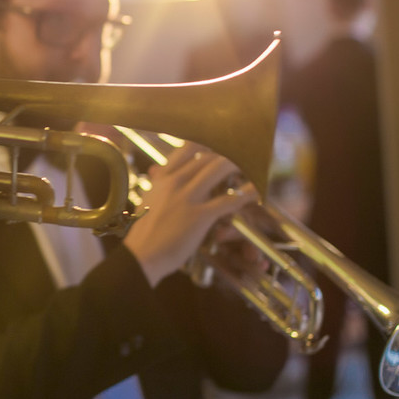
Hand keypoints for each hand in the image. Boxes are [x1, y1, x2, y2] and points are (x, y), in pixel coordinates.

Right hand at [123, 145, 256, 284]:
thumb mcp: (148, 200)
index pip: (186, 149)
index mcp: (163, 178)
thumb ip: (157, 183)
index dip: (207, 143)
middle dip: (228, 154)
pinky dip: (246, 194)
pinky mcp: (200, 216)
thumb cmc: (145, 231)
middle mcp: (175, 182)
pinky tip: (256, 191)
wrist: (142, 254)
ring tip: (251, 166)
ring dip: (239, 166)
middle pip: (207, 157)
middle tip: (243, 155)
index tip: (220, 144)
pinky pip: (229, 200)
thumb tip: (156, 171)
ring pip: (219, 170)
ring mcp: (188, 197)